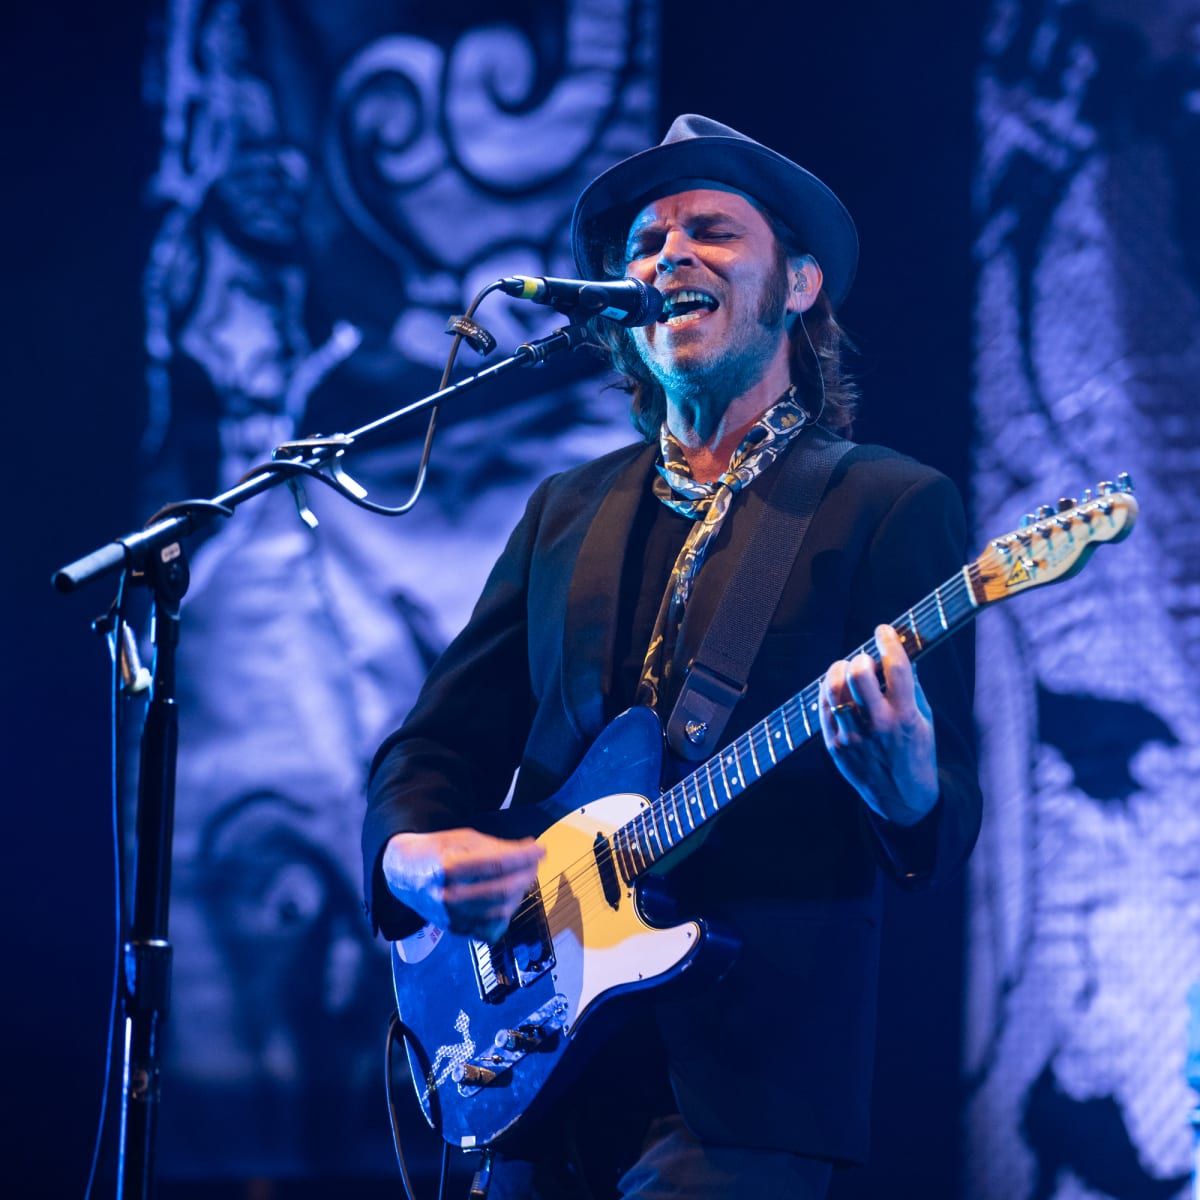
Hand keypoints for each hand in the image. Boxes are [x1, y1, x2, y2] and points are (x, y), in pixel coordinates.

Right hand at [382, 828, 544, 942]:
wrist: (404, 874)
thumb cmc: (437, 851)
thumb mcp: (462, 838)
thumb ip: (495, 846)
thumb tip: (530, 850)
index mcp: (448, 867)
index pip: (497, 864)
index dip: (524, 857)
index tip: (541, 850)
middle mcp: (448, 897)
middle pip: (502, 890)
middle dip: (526, 875)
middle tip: (534, 863)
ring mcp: (451, 918)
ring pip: (501, 912)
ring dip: (520, 893)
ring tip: (523, 877)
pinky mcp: (455, 931)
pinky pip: (492, 930)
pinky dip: (506, 915)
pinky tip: (507, 899)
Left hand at [818, 624, 938, 825]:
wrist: (901, 798)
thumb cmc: (915, 753)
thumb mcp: (924, 720)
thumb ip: (913, 686)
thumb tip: (902, 651)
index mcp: (906, 717)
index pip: (897, 668)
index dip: (888, 641)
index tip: (883, 630)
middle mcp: (878, 726)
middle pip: (859, 674)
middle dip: (861, 657)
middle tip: (865, 659)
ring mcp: (853, 736)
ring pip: (834, 688)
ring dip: (839, 669)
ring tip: (847, 669)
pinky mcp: (834, 745)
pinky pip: (823, 706)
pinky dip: (828, 689)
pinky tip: (837, 686)